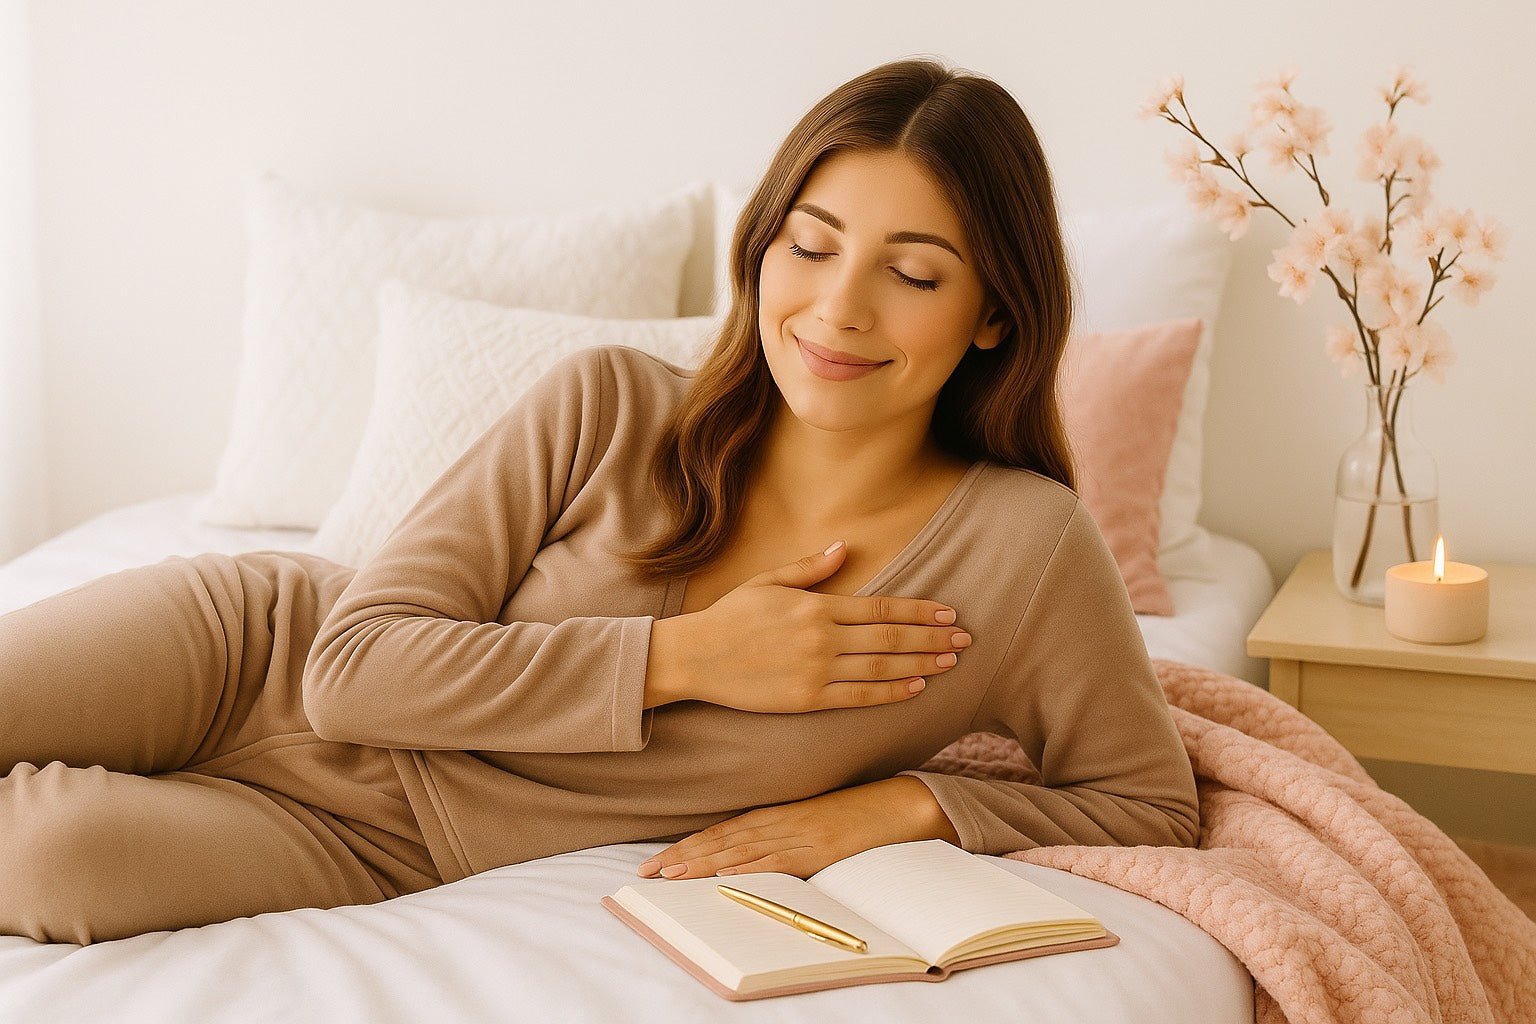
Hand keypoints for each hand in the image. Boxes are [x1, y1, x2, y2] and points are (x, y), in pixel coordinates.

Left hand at [635, 777, 961, 879]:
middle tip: (645, 873)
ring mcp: (798, 835)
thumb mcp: (814, 819)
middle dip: (681, 857)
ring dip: (702, 864)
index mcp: (778, 812)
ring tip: (669, 875)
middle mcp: (781, 821)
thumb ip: (783, 832)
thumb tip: (749, 857)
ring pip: (740, 851)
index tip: (657, 861)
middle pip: (721, 840)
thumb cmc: (859, 812)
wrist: (900, 803)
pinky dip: (748, 869)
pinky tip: (723, 876)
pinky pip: (777, 861)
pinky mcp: (818, 850)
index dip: (688, 846)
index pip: (722, 831)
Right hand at [644, 541, 969, 711]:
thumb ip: (811, 567)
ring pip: (881, 667)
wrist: (695, 656)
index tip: (948, 613)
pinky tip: (915, 687)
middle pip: (890, 638)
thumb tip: (846, 546)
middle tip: (966, 639)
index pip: (881, 608)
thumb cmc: (730, 616)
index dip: (920, 611)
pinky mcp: (807, 699)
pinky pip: (859, 696)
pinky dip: (890, 691)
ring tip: (951, 662)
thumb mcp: (768, 581)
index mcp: (816, 605)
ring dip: (921, 664)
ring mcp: (816, 670)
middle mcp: (821, 637)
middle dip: (932, 638)